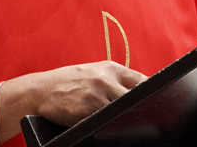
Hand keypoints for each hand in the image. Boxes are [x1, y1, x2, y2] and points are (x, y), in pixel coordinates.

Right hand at [0, 61, 146, 143]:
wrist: (39, 90)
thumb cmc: (68, 83)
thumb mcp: (93, 73)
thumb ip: (115, 80)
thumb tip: (140, 91)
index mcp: (111, 68)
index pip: (143, 81)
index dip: (152, 94)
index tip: (157, 103)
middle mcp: (106, 79)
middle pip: (136, 97)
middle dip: (141, 108)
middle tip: (145, 118)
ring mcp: (97, 95)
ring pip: (122, 111)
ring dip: (124, 118)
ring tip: (125, 124)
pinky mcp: (86, 111)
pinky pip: (105, 122)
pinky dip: (109, 125)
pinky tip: (108, 127)